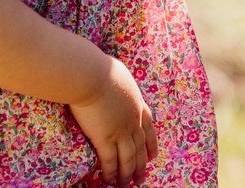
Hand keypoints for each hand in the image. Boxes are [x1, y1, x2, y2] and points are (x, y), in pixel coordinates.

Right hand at [69, 55, 157, 186]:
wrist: (91, 75)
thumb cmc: (100, 69)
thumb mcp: (118, 73)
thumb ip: (120, 84)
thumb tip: (116, 81)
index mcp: (137, 103)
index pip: (148, 127)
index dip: (151, 143)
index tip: (153, 156)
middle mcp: (132, 119)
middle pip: (140, 147)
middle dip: (141, 165)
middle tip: (141, 178)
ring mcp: (120, 130)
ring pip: (128, 158)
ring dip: (127, 174)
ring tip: (126, 185)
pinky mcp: (105, 138)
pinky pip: (110, 161)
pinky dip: (111, 172)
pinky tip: (109, 180)